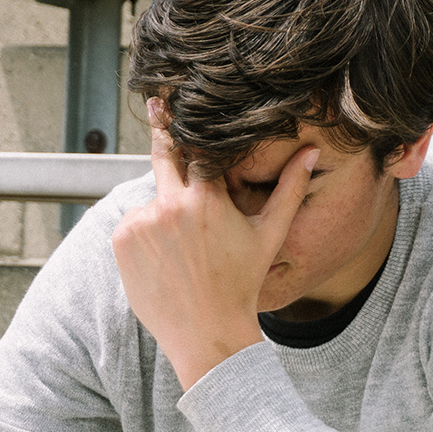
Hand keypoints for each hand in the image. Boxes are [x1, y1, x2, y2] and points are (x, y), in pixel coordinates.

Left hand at [112, 99, 319, 388]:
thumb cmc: (242, 284)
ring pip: (153, 199)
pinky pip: (133, 223)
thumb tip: (311, 152)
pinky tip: (166, 258)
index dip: (191, 128)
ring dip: (164, 209)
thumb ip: (288, 189)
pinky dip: (145, 232)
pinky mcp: (121, 240)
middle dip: (164, 130)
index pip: (196, 148)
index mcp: (206, 200)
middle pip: (164, 155)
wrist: (206, 333)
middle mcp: (170, 206)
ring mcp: (141, 223)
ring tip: (184, 247)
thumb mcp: (268, 235)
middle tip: (158, 100)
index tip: (176, 98)